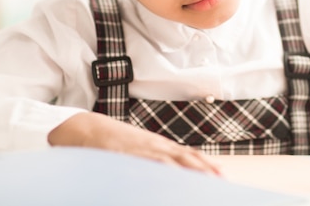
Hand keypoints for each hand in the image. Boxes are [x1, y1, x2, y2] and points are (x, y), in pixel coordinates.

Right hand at [48, 112, 220, 174]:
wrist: (89, 129)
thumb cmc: (115, 142)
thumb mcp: (139, 148)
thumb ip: (154, 158)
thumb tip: (168, 172)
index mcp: (159, 146)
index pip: (188, 155)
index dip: (204, 164)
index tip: (220, 174)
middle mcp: (156, 146)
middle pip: (186, 157)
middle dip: (204, 169)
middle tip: (220, 180)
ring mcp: (144, 149)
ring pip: (172, 160)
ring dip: (190, 169)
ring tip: (206, 179)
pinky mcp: (130, 155)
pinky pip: (149, 162)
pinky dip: (163, 169)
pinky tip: (174, 177)